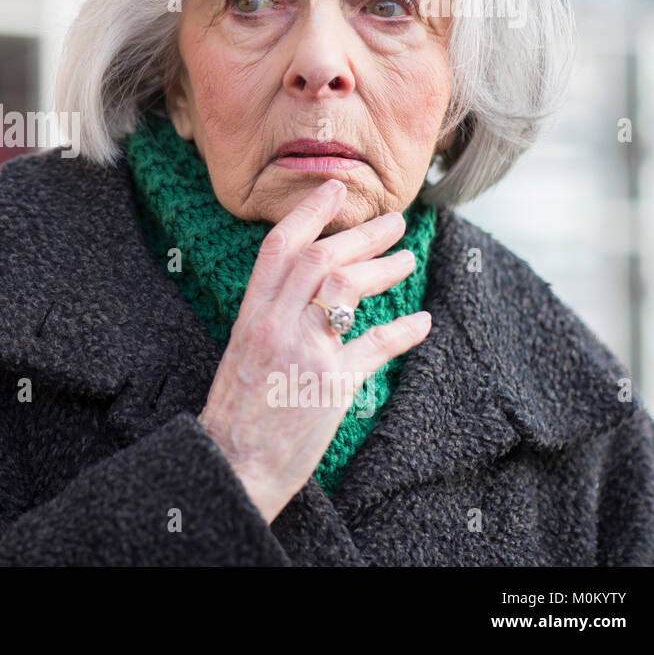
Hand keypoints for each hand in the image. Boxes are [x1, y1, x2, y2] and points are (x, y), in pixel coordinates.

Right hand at [196, 177, 432, 524]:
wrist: (233, 465)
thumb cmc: (236, 416)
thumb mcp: (241, 355)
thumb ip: (267, 321)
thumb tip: (300, 296)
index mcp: (250, 317)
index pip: (278, 248)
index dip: (309, 213)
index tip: (334, 189)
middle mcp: (274, 326)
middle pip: (321, 259)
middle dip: (361, 234)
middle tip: (394, 222)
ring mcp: (303, 353)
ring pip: (346, 288)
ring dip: (384, 269)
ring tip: (409, 260)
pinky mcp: (330, 386)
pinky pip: (375, 345)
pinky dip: (403, 330)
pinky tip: (420, 322)